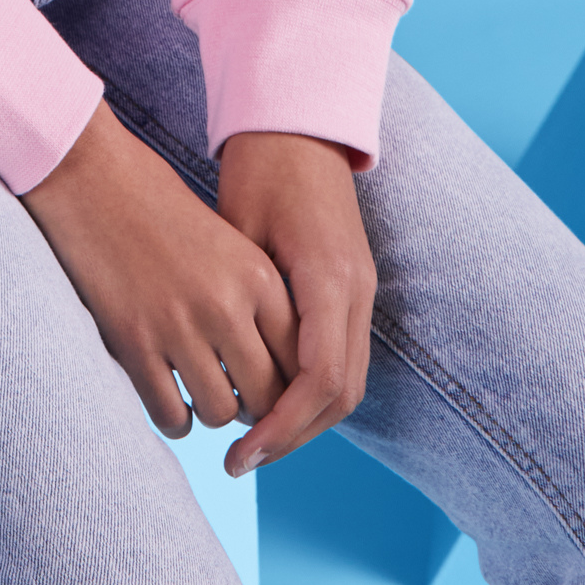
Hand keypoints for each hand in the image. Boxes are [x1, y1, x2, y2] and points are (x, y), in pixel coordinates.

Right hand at [20, 100, 297, 441]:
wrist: (89, 173)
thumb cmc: (155, 201)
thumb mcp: (225, 239)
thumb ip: (253, 296)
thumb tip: (270, 364)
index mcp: (257, 275)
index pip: (300, 360)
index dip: (291, 385)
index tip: (274, 388)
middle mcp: (225, 304)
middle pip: (266, 395)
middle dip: (256, 408)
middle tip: (237, 400)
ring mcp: (178, 326)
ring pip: (220, 411)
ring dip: (212, 410)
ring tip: (200, 394)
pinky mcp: (133, 342)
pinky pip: (170, 414)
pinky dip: (174, 417)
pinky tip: (169, 398)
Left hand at [214, 129, 376, 474]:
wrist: (300, 124)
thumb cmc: (260, 168)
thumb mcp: (240, 229)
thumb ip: (242, 299)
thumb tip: (222, 373)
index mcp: (329, 278)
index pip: (319, 379)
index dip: (281, 426)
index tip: (241, 452)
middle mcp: (356, 290)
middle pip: (341, 394)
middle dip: (293, 435)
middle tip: (242, 460)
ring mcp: (362, 290)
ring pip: (349, 383)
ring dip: (305, 420)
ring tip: (253, 441)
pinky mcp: (355, 288)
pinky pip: (344, 357)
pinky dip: (313, 390)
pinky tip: (271, 401)